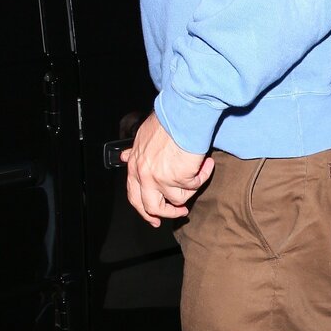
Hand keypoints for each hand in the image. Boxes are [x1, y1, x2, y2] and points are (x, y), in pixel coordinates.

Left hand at [120, 112, 214, 227]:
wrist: (182, 113)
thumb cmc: (166, 120)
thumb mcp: (142, 136)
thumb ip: (135, 151)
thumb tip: (124, 157)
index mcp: (134, 166)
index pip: (135, 197)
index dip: (145, 210)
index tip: (155, 218)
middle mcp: (145, 175)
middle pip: (153, 207)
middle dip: (168, 213)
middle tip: (180, 212)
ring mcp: (162, 178)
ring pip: (178, 199)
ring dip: (192, 188)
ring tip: (199, 173)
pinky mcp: (181, 177)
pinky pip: (196, 185)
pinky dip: (204, 174)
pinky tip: (206, 164)